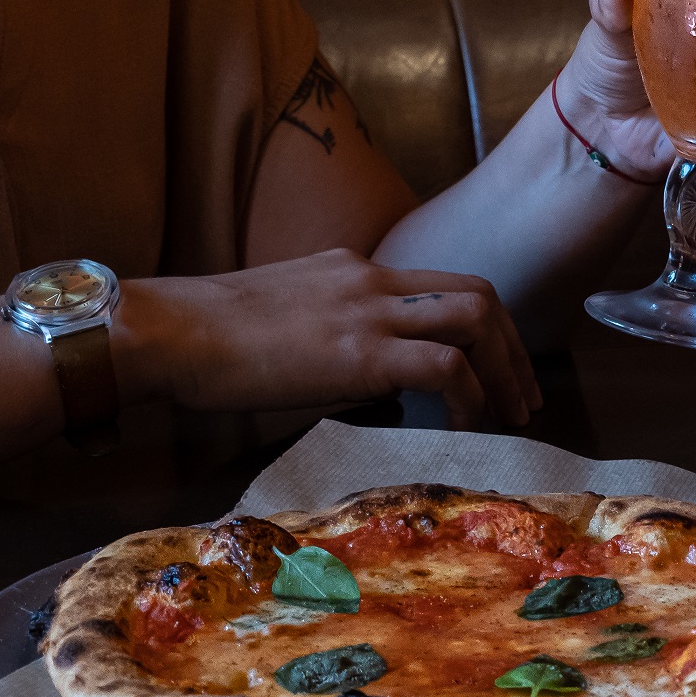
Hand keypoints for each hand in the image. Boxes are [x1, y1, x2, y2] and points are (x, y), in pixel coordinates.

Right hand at [114, 249, 542, 428]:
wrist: (171, 330)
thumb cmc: (212, 340)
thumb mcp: (292, 323)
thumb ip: (343, 342)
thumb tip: (383, 386)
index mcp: (357, 271)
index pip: (446, 283)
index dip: (487, 326)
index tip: (499, 367)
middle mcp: (374, 280)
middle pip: (479, 294)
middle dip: (513, 348)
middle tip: (523, 397)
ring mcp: (369, 310)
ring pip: (474, 319)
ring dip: (503, 370)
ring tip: (509, 414)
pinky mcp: (359, 352)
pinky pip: (442, 366)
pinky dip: (467, 396)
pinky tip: (461, 425)